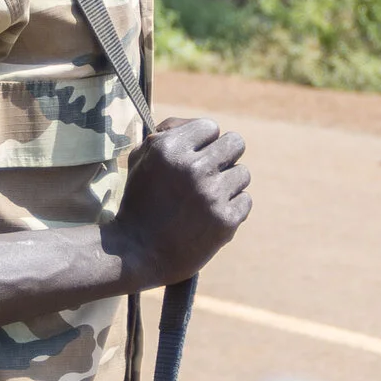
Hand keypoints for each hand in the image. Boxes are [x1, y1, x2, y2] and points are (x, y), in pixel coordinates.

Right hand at [109, 117, 250, 284]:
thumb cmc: (139, 202)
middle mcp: (193, 168)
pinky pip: (245, 201)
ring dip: (228, 184)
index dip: (203, 143)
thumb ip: (169, 134)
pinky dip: (231, 209)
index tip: (194, 158)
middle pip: (236, 143)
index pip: (210, 127)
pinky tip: (211, 217)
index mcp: (169, 148)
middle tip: (210, 173)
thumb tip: (204, 129)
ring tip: (206, 199)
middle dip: (224, 156)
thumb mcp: (141, 160)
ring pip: (243, 174)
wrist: (136, 253)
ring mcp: (211, 195)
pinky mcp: (225, 220)